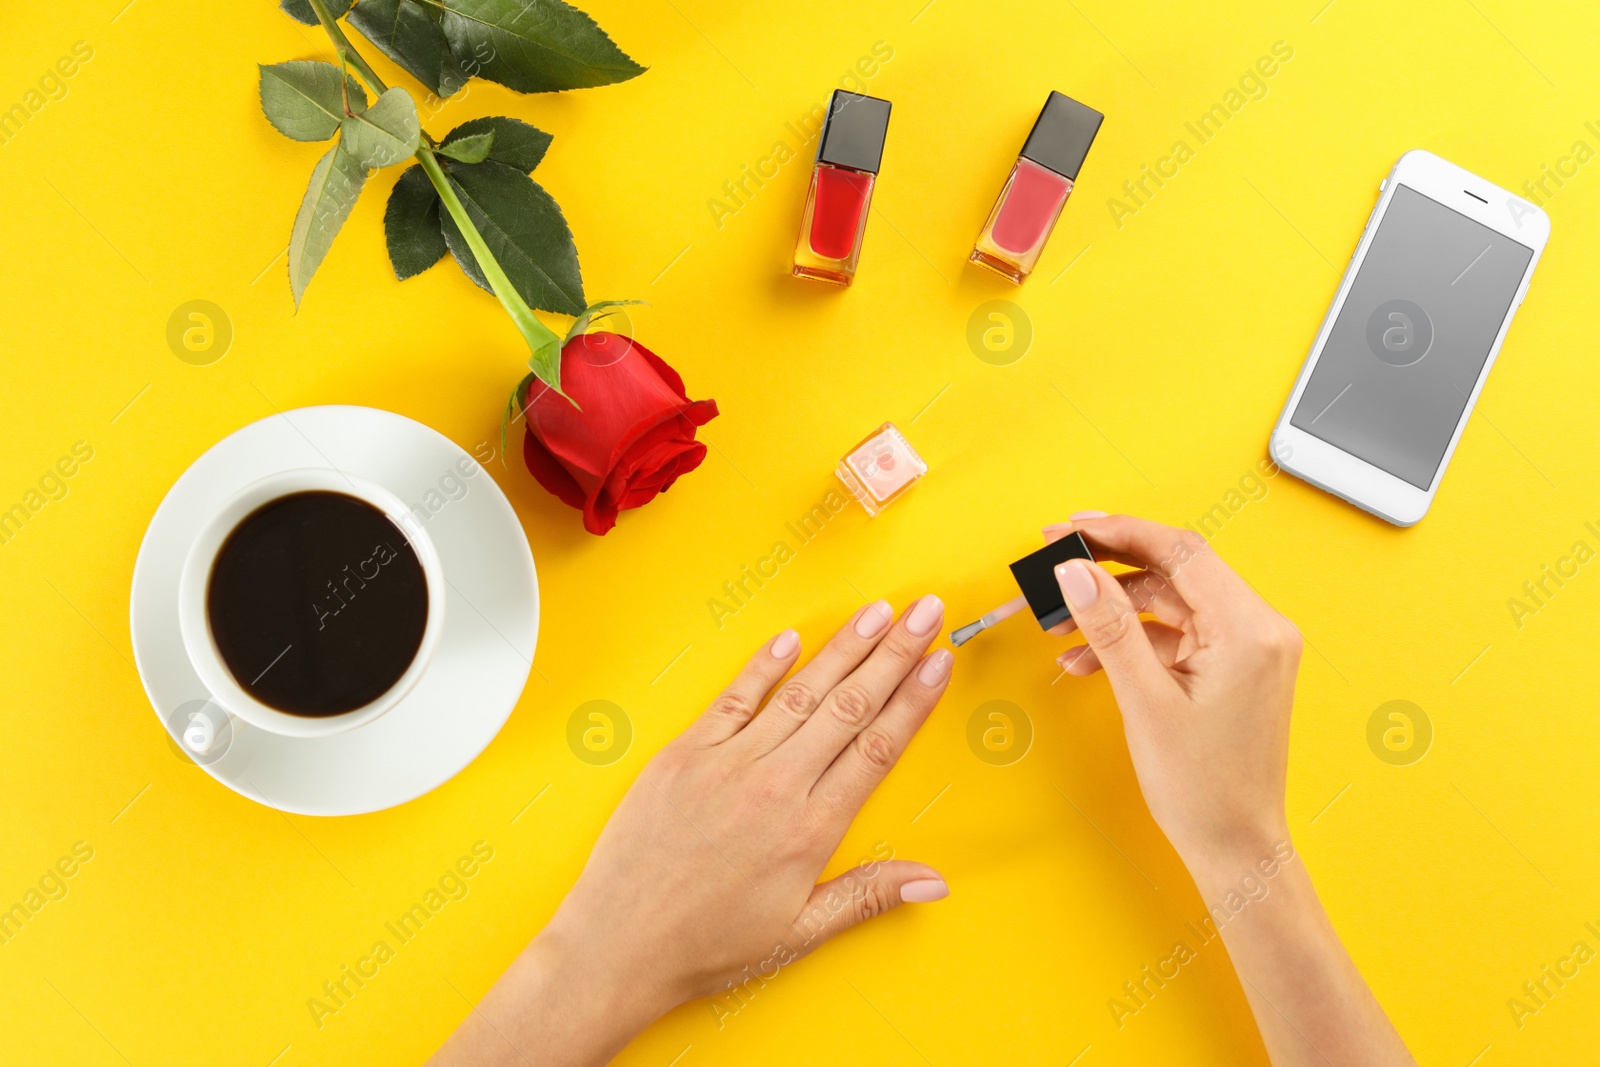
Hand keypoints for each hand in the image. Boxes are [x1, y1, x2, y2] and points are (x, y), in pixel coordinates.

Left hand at [431, 597, 953, 1066]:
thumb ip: (868, 896)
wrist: (619, 945)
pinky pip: (733, 698)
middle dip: (894, 653)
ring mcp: (726, 764)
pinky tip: (791, 637)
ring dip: (842, 647)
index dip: (914, 700)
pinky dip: (763, 665)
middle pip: (849, 706)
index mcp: (808, 831)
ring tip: (877, 612)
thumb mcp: (798, 932)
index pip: (877, 748)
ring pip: (799, 692)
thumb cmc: (705, 946)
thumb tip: (933, 880)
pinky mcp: (683, 755)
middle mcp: (773, 787)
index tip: (939, 663)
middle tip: (926, 613)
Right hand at [1048, 512, 1414, 1065]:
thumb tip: (1077, 572)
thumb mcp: (1145, 701)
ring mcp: (1249, 648)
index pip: (1179, 551)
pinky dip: (1133, 639)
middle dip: (1109, 569)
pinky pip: (1177, 634)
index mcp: (1249, 629)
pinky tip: (1087, 659)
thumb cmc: (1204, 789)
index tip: (1069, 529)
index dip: (1118, 532)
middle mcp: (1259, 629)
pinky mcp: (1234, 667)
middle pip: (1174, 571)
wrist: (1237, 848)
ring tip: (1059, 624)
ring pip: (1171, 602)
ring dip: (1114, 608)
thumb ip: (1109, 628)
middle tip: (1055, 565)